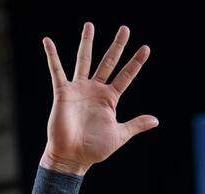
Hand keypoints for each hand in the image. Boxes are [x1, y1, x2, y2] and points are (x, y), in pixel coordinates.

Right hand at [40, 23, 157, 174]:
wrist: (73, 157)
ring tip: (90, 25)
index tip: (146, 48)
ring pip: (84, 60)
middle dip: (117, 46)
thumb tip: (156, 120)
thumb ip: (136, 125)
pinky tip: (48, 41)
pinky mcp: (63, 92)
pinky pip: (57, 71)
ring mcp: (79, 89)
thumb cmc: (95, 148)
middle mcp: (95, 90)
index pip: (126, 76)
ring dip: (87, 43)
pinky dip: (52, 56)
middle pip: (108, 62)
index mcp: (110, 99)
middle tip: (125, 28)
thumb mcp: (120, 135)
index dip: (136, 62)